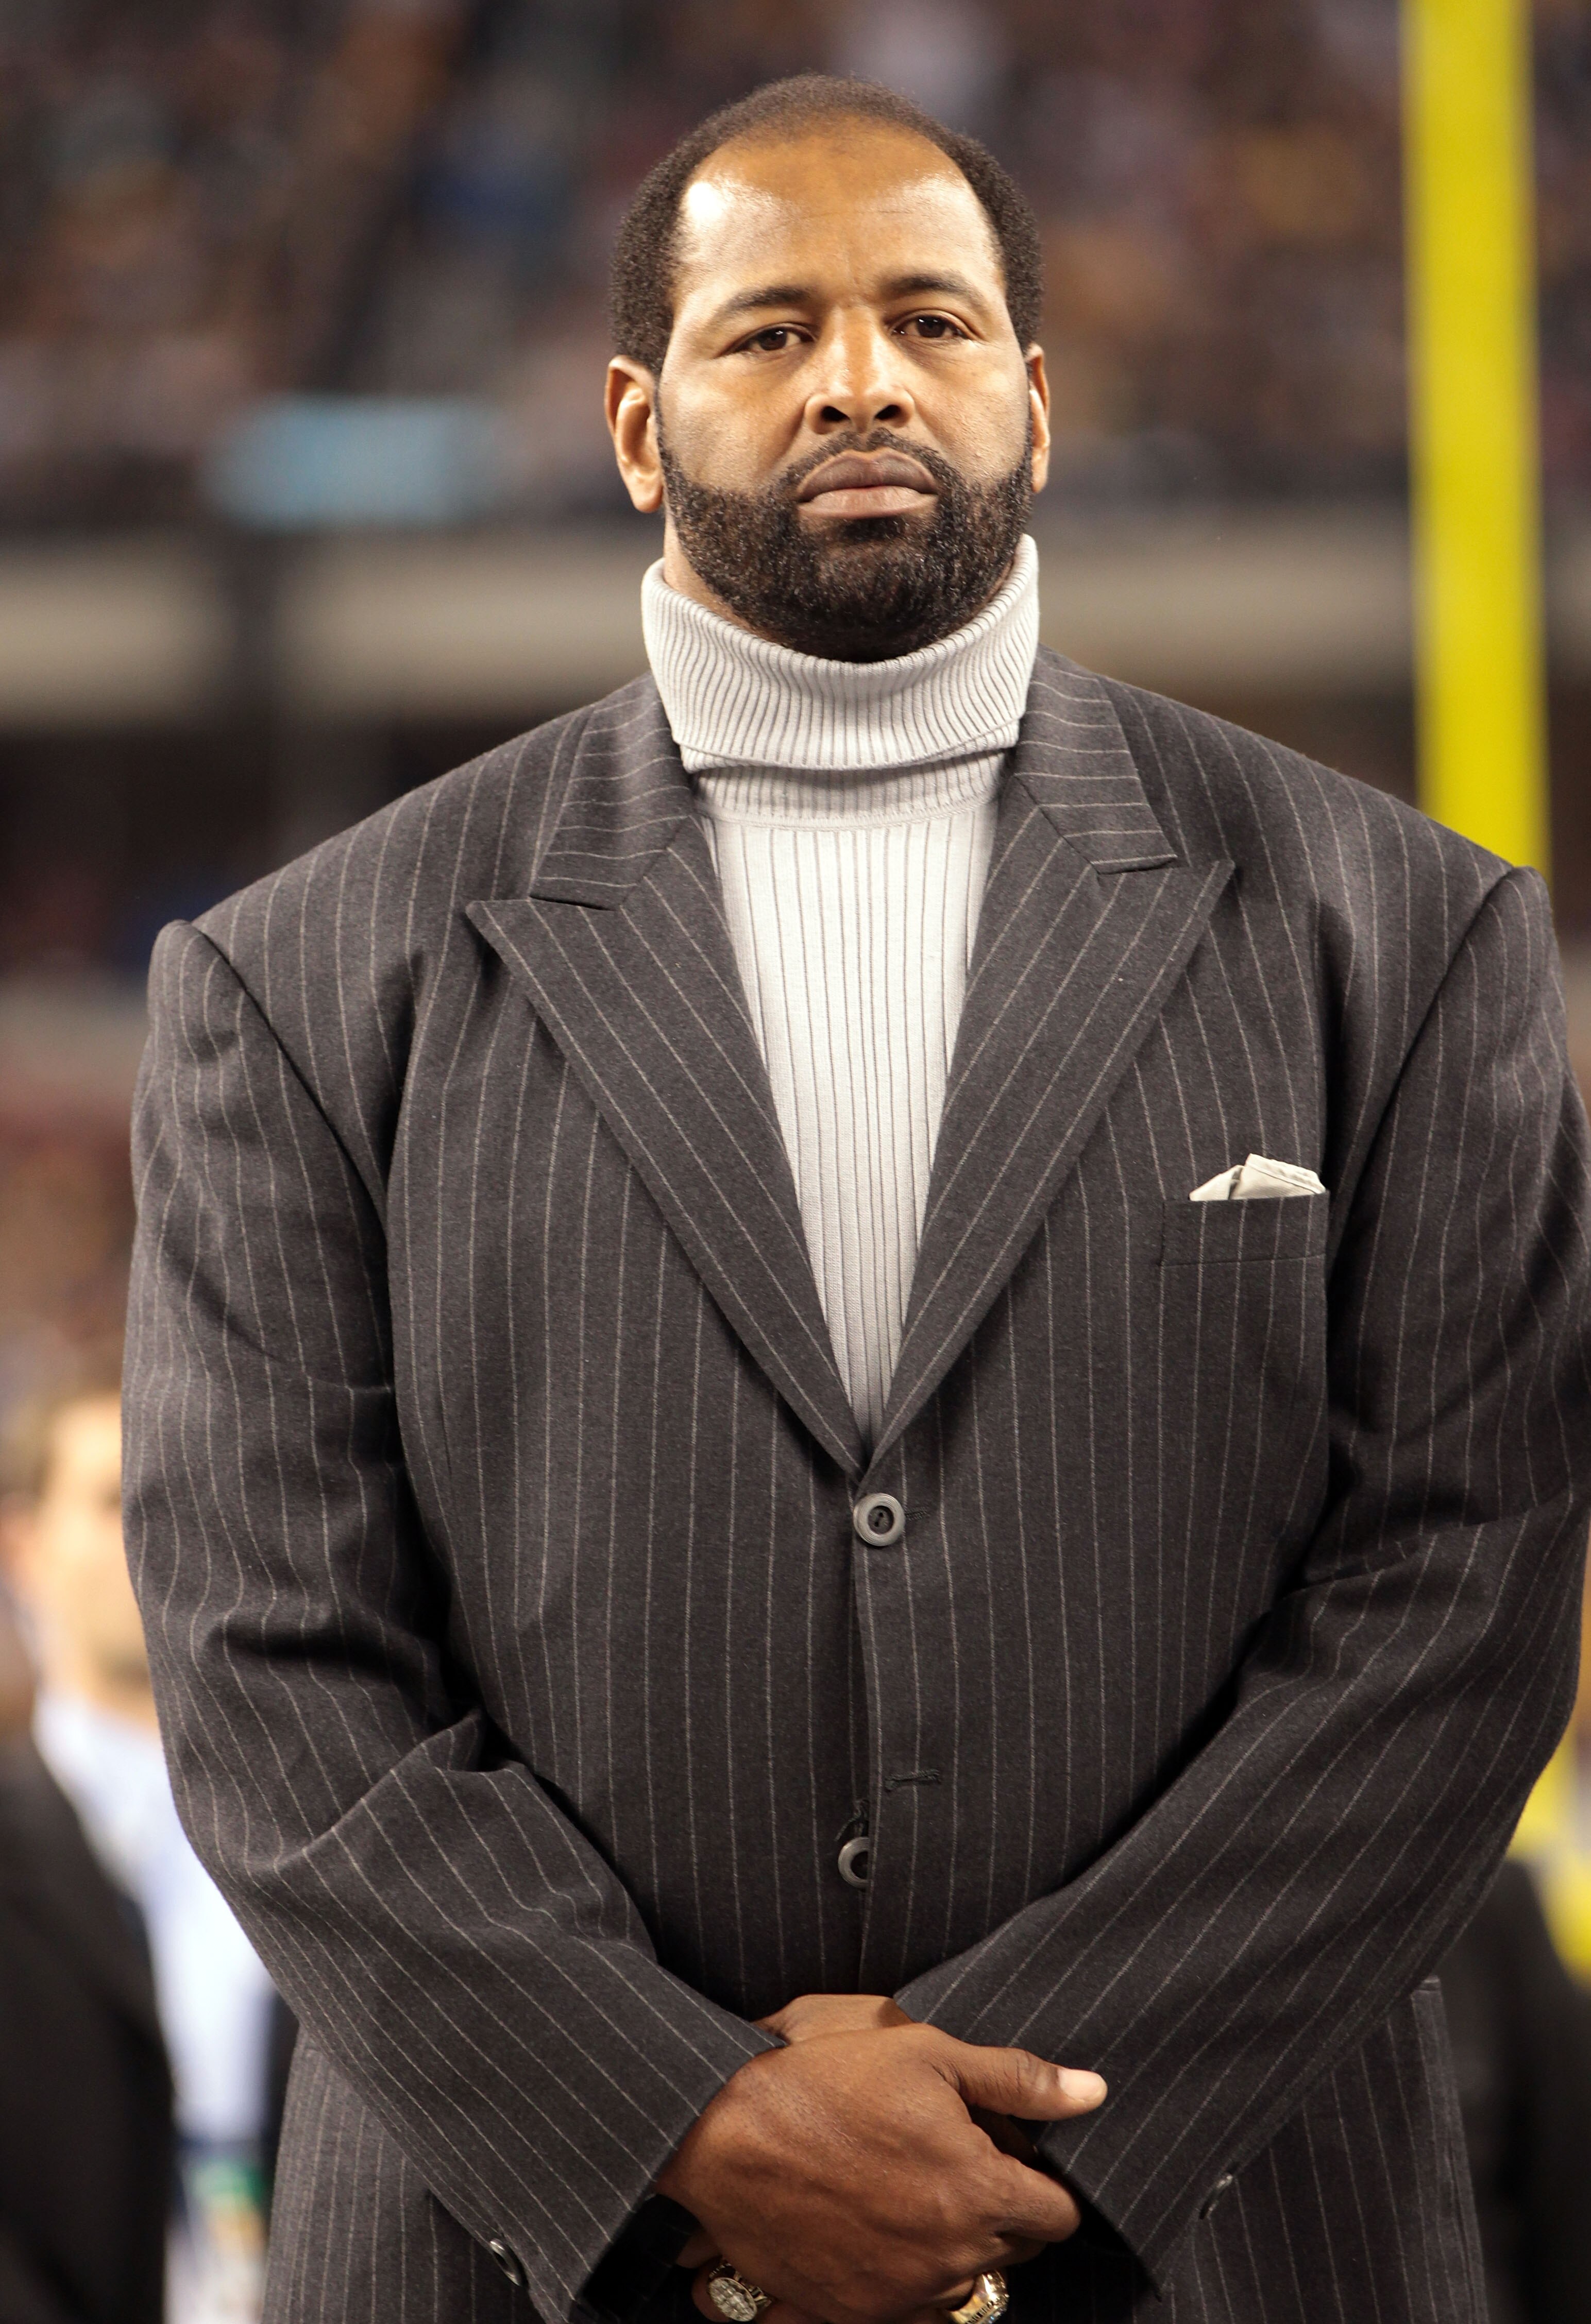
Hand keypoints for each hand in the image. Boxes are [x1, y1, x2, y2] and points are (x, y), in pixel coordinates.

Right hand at [658, 2016, 1105, 2323]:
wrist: (723, 2131)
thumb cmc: (826, 2081)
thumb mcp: (928, 2053)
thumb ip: (1017, 2079)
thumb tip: (1092, 2093)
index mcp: (978, 2194)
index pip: (1056, 2216)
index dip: (1045, 2183)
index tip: (1016, 2159)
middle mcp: (947, 2258)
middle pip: (1012, 2252)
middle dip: (999, 2210)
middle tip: (955, 2160)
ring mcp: (898, 2293)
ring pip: (959, 2284)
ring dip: (951, 2246)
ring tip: (910, 2191)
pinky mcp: (850, 2312)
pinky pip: (904, 2312)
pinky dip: (901, 2279)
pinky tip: (876, 2232)